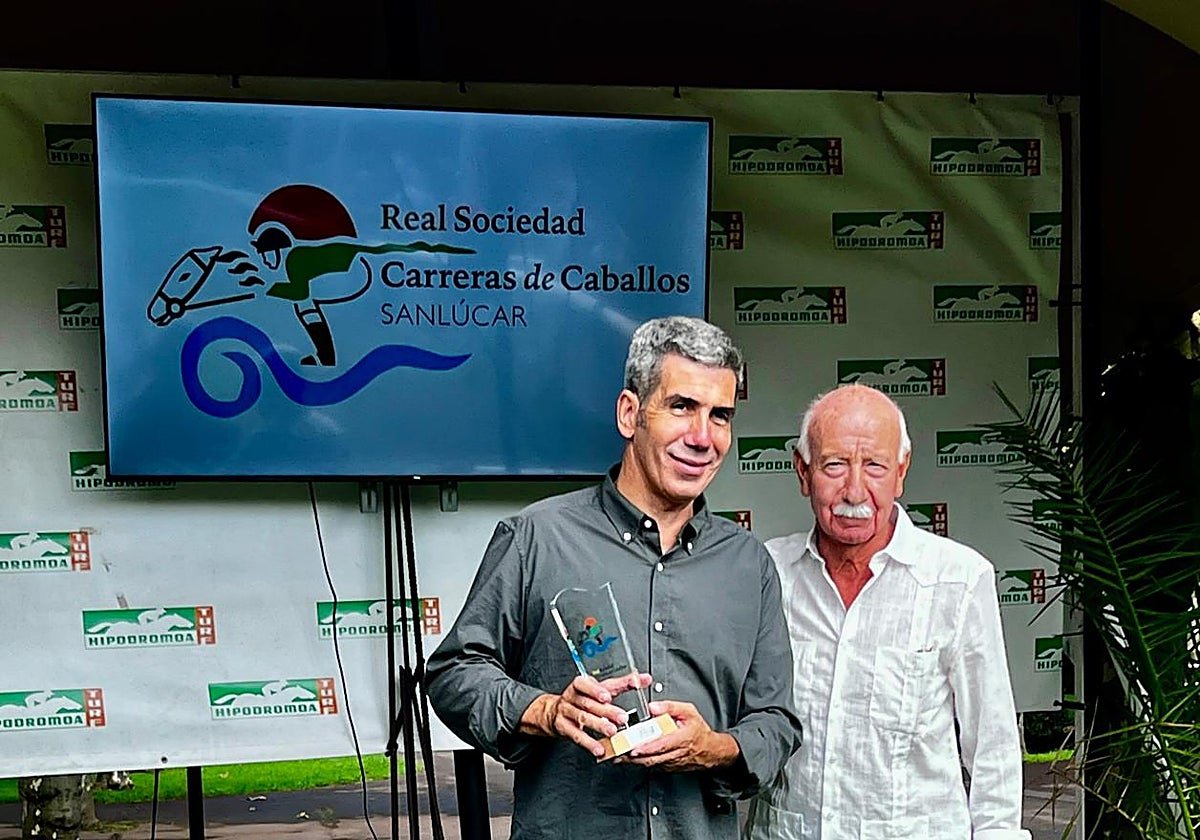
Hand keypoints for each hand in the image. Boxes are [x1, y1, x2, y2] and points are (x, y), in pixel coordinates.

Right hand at [520, 672, 651, 757]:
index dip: (596, 690)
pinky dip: (589, 743)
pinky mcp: (564, 728)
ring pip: (583, 719)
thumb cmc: (583, 698)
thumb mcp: (600, 688)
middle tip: (622, 718)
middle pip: (589, 704)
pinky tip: (599, 749)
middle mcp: (572, 697)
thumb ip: (623, 684)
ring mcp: (566, 712)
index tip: (608, 695)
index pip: (586, 684)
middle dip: (606, 711)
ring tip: (613, 733)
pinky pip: (576, 736)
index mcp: (580, 685)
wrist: (554, 712)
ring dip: (599, 726)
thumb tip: (645, 679)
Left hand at [620, 700, 739, 771]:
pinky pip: (652, 767)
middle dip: (633, 757)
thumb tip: (653, 707)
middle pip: (652, 758)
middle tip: (618, 752)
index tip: (633, 747)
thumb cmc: (698, 731)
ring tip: (617, 756)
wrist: (710, 751)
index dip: (647, 747)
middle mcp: (675, 753)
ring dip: (633, 762)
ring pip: (650, 764)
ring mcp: (671, 763)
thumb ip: (670, 707)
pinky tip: (627, 760)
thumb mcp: (689, 711)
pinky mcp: (667, 768)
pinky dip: (639, 764)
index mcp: (681, 738)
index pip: (662, 745)